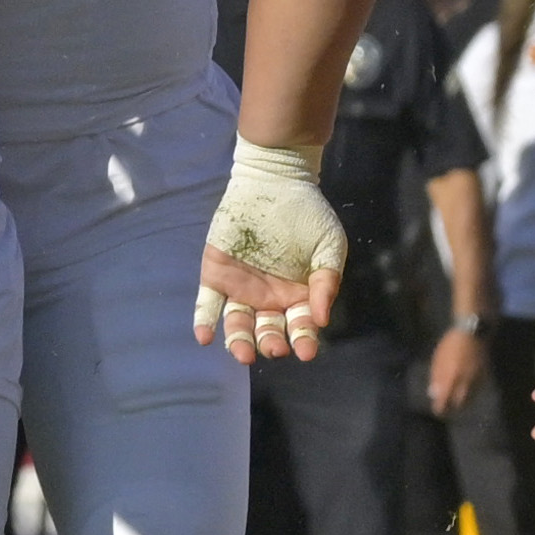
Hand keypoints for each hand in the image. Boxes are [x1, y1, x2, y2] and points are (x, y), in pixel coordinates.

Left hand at [193, 139, 347, 362]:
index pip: (300, 327)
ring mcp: (240, 288)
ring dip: (238, 341)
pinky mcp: (216, 273)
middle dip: (271, 343)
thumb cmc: (307, 215)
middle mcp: (269, 299)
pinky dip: (205, 319)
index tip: (306, 351)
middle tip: (274, 348)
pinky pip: (208, 302)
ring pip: (238, 322)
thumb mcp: (329, 246)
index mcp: (298, 296)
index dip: (304, 341)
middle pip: (268, 331)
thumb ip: (326, 282)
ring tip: (242, 352)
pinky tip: (205, 336)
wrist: (276, 181)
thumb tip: (320, 319)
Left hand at [429, 326, 484, 415]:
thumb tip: (434, 394)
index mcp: (452, 377)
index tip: (437, 411)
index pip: (445, 400)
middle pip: (460, 403)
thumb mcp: (438, 360)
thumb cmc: (450, 345)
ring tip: (455, 402)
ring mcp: (477, 381)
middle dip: (453, 408)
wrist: (472, 336)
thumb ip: (436, 378)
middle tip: (447, 407)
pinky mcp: (485, 378)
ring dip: (462, 402)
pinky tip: (465, 392)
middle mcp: (466, 382)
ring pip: (470, 399)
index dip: (441, 408)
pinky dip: (471, 395)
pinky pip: (477, 392)